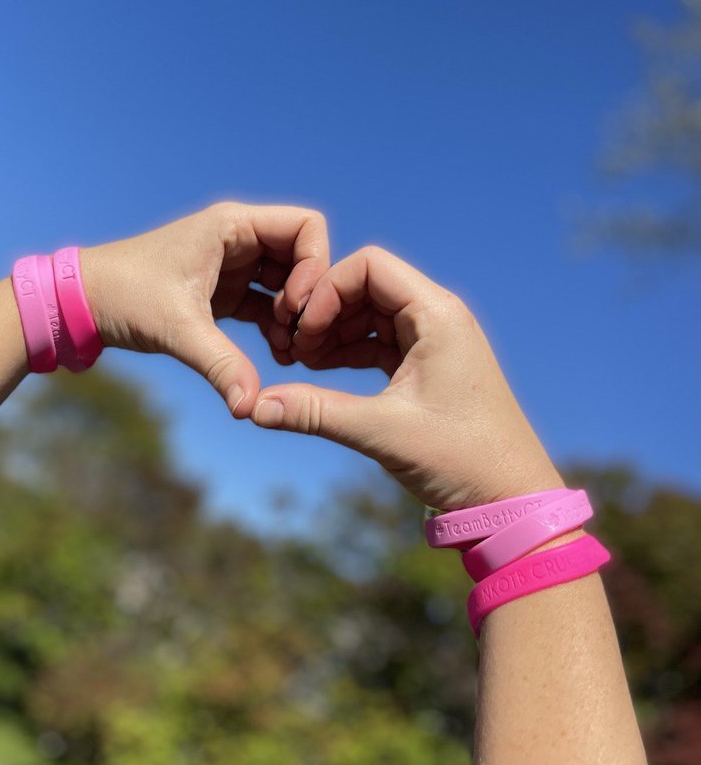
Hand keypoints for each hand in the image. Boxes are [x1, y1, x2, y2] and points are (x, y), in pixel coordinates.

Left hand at [78, 202, 329, 418]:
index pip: (306, 226)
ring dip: (294, 318)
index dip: (316, 265)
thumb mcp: (177, 328)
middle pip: (303, 258)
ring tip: (287, 353)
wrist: (81, 304)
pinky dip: (276, 328)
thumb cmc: (124, 296)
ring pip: (288, 285)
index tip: (297, 307)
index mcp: (232, 225)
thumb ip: (220, 364)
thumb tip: (250, 407)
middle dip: (309, 299)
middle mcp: (238, 239)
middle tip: (300, 339)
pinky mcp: (224, 292)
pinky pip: (268, 305)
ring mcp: (233, 265)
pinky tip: (275, 358)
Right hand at [252, 246, 563, 511]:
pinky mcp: (428, 364)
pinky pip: (379, 340)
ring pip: (369, 312)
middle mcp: (438, 316)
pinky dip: (348, 350)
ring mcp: (434, 339)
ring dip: (333, 331)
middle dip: (324, 310)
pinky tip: (320, 373)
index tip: (302, 330)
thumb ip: (316, 412)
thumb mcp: (382, 432)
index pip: (369, 266)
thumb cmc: (461, 460)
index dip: (327, 290)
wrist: (509, 499)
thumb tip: (255, 408)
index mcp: (437, 314)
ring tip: (301, 364)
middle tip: (293, 350)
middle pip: (365, 284)